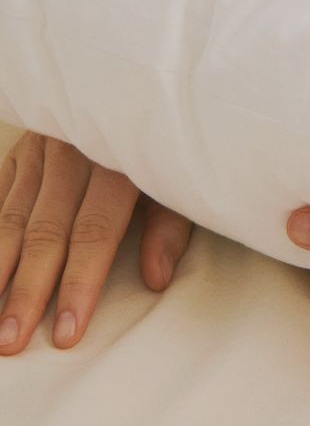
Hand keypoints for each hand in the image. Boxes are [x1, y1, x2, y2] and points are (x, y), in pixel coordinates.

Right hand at [0, 132, 193, 354]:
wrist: (135, 84)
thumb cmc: (161, 143)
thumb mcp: (178, 176)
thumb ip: (169, 226)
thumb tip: (156, 279)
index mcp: (118, 159)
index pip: (94, 231)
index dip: (80, 283)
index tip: (66, 332)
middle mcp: (73, 153)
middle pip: (45, 232)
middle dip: (27, 292)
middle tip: (10, 341)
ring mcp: (41, 150)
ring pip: (11, 219)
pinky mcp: (21, 150)